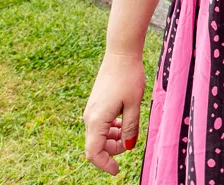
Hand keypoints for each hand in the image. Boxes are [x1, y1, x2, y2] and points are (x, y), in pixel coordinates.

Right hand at [83, 50, 146, 174]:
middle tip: (131, 140)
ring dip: (113, 138)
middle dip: (113, 150)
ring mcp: (92, 110)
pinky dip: (112, 128)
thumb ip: (130, 128)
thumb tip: (129, 146)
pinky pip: (101, 124)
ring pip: (99, 135)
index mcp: (96, 120)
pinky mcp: (96, 104)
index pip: (94, 153)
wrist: (121, 53)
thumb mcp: (133, 105)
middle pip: (96, 145)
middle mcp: (90, 117)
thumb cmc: (128, 77)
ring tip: (130, 128)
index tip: (118, 170)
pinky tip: (124, 120)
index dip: (105, 164)